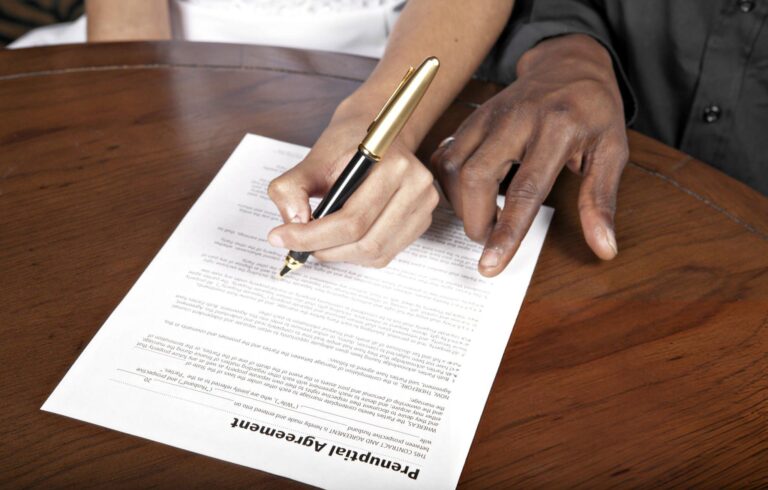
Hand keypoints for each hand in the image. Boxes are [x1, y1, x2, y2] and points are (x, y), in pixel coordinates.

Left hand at [267, 98, 439, 267]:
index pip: (351, 219)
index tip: (280, 237)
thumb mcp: (312, 159)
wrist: (375, 134)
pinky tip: (342, 238)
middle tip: (296, 243)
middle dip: (324, 249)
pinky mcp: (422, 221)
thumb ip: (292, 189)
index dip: (312, 235)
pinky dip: (357, 254)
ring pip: (375, 253)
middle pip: (365, 241)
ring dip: (340, 254)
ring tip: (318, 240)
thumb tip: (293, 224)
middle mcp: (417, 186)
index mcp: (394, 165)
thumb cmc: (346, 145)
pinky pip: (385, 254)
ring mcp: (424, 206)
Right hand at [431, 34, 628, 276]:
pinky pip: (444, 157)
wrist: (568, 63)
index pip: (525, 190)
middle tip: (491, 239)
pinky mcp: (471, 119)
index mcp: (556, 129)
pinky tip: (468, 195)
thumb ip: (600, 201)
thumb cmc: (593, 110)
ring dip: (461, 205)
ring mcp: (487, 117)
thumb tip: (604, 248)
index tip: (491, 265)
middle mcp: (515, 120)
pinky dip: (449, 185)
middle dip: (476, 221)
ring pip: (452, 168)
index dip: (506, 232)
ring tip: (483, 217)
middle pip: (475, 179)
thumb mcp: (612, 152)